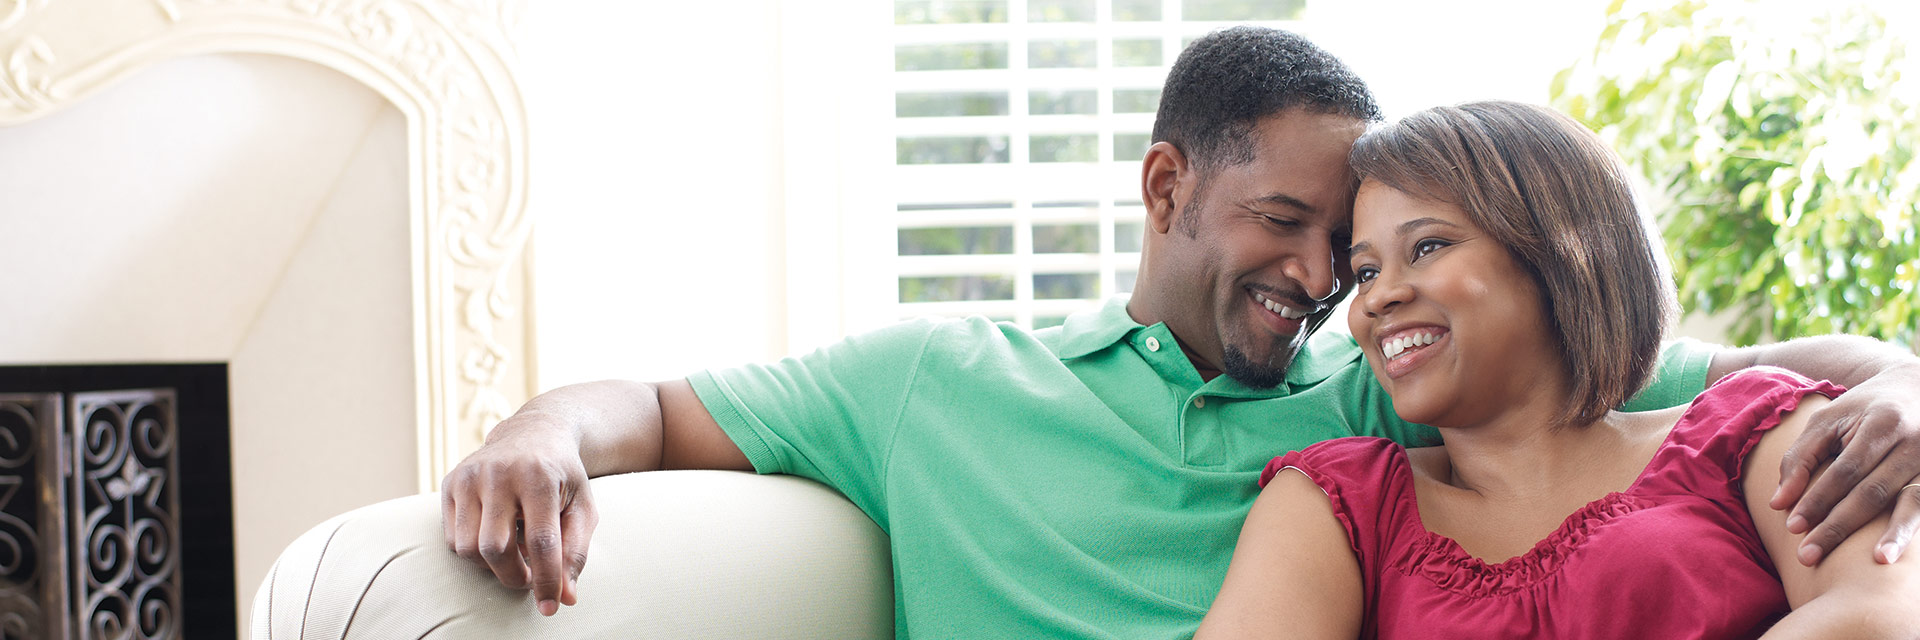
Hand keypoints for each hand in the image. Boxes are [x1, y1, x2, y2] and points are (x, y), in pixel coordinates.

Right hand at [442, 415, 598, 615]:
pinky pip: (452, 539)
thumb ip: (577, 551)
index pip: (541, 541)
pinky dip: (474, 551)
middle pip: (496, 549)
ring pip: (468, 548)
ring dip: (492, 566)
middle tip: (529, 578)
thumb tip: (567, 597)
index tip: (550, 606)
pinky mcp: (450, 483)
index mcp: (539, 476)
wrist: (533, 433)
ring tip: (515, 554)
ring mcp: (469, 476)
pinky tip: (496, 536)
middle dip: (513, 576)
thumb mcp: (582, 507)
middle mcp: (499, 473)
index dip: (546, 580)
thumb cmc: (562, 476)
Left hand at [1770, 363, 1919, 565]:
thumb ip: (1799, 458)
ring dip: (1893, 534)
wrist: (1915, 389)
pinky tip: (1897, 552)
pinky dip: (1913, 528)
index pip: (1845, 470)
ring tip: (1875, 562)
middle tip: (1808, 555)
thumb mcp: (1825, 421)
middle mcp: (1913, 442)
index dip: (1818, 500)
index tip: (1792, 527)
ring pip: (1912, 502)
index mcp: (1881, 424)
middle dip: (1840, 526)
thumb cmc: (1861, 409)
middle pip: (1873, 492)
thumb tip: (1778, 503)